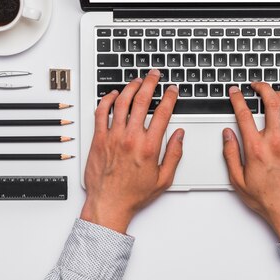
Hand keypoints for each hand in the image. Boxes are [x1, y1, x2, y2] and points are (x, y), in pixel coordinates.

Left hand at [80, 69, 183, 232]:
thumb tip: (180, 135)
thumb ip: (175, 154)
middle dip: (150, 83)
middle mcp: (131, 138)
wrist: (108, 204)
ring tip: (137, 81)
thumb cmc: (133, 194)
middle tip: (154, 76)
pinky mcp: (98, 139)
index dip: (169, 97)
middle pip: (141, 101)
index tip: (172, 90)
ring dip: (130, 87)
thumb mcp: (164, 179)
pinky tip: (113, 95)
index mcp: (149, 147)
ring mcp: (113, 137)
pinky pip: (101, 113)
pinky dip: (107, 100)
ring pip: (121, 102)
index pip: (162, 113)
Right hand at [223, 83, 279, 240]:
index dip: (237, 98)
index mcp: (256, 148)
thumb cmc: (267, 198)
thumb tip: (227, 135)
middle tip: (257, 86)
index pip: (244, 114)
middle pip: (271, 102)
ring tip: (275, 93)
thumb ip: (230, 154)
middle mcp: (275, 141)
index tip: (235, 92)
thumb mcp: (238, 179)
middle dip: (263, 88)